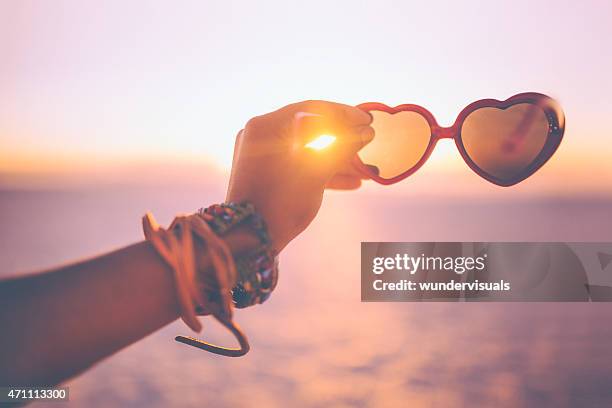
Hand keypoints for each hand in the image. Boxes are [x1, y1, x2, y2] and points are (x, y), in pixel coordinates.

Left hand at [226, 100, 373, 250]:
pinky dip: (321, 170)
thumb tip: (365, 132)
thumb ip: (342, 148)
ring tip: (365, 170)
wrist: (249, 239)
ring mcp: (261, 154)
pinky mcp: (266, 173)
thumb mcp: (317, 172)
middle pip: (311, 129)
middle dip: (343, 141)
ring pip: (306, 149)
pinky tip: (351, 182)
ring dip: (336, 159)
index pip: (312, 110)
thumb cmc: (281, 202)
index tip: (368, 121)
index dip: (344, 114)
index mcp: (267, 125)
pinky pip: (298, 164)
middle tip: (368, 146)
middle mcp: (261, 134)